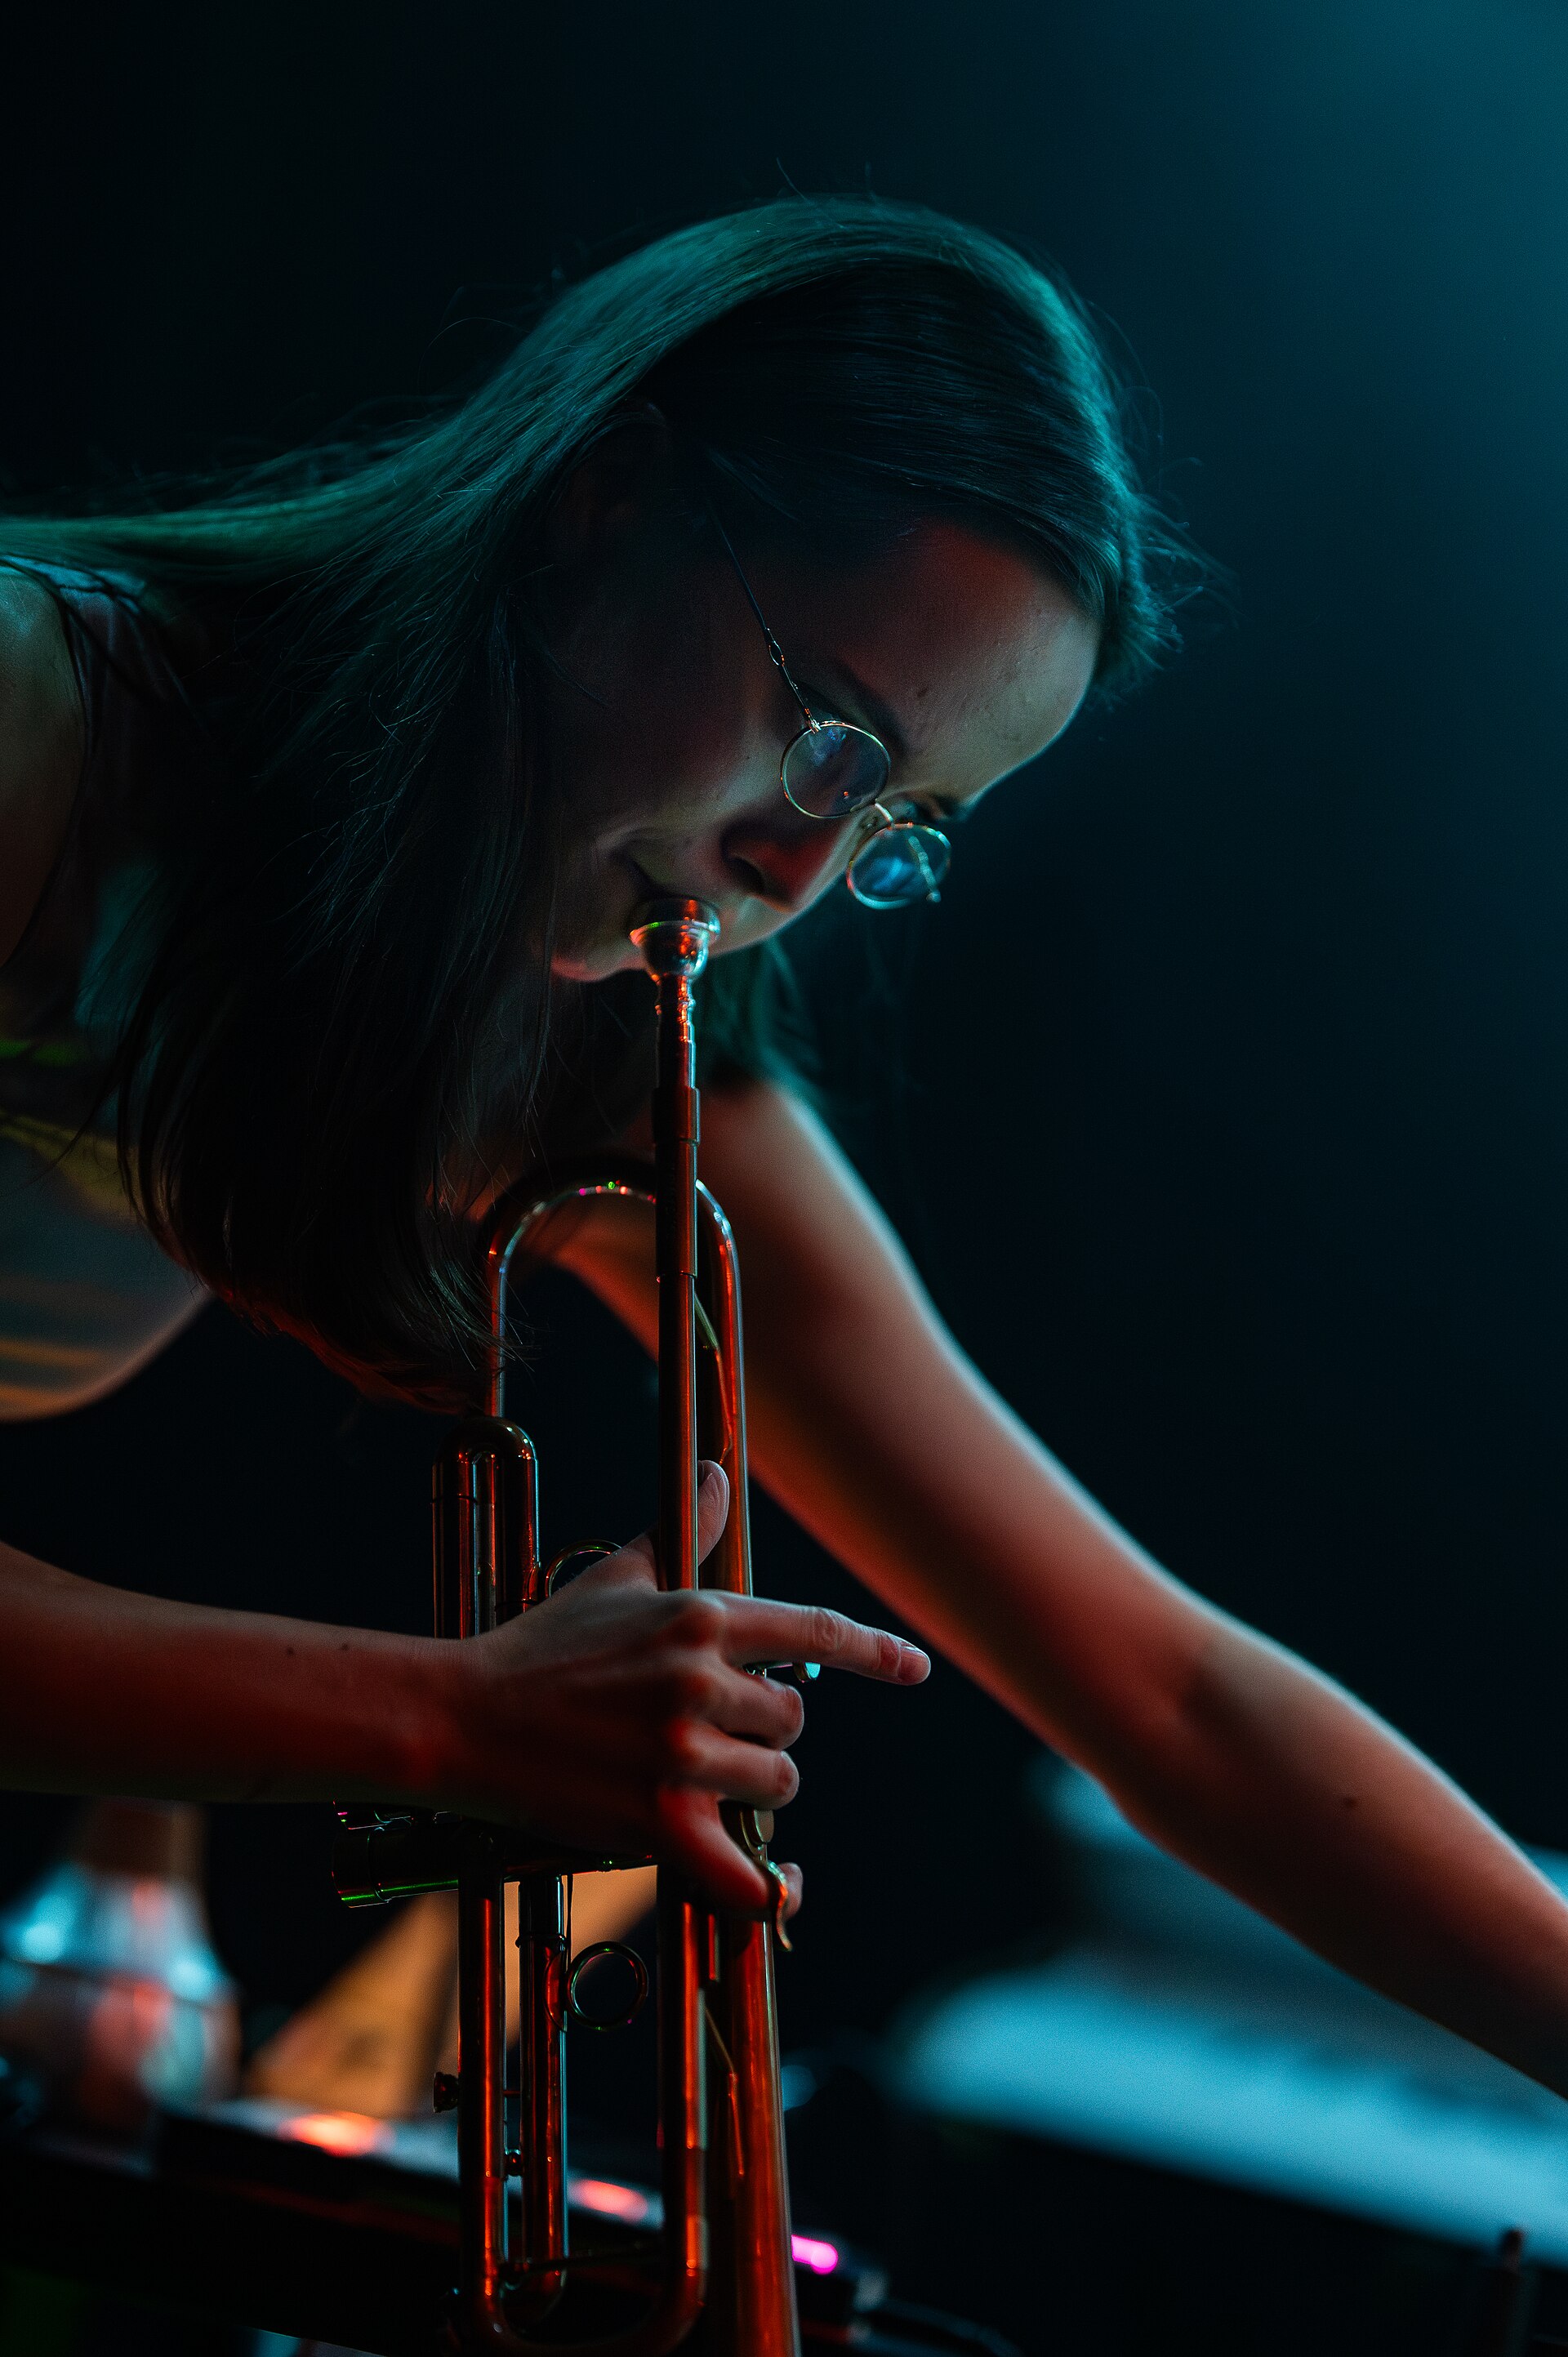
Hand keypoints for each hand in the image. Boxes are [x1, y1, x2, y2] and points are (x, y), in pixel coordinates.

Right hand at [434, 1463, 928, 1913]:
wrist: (462, 1718)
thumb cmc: (540, 1647)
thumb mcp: (614, 1578)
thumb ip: (680, 1531)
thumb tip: (718, 1472)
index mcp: (699, 1618)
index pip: (812, 1631)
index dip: (874, 1653)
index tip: (916, 1669)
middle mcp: (701, 1682)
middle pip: (792, 1721)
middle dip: (762, 1730)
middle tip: (701, 1733)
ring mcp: (682, 1755)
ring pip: (776, 1784)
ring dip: (749, 1789)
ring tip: (691, 1778)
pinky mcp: (660, 1824)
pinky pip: (747, 1872)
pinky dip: (773, 1889)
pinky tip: (787, 1886)